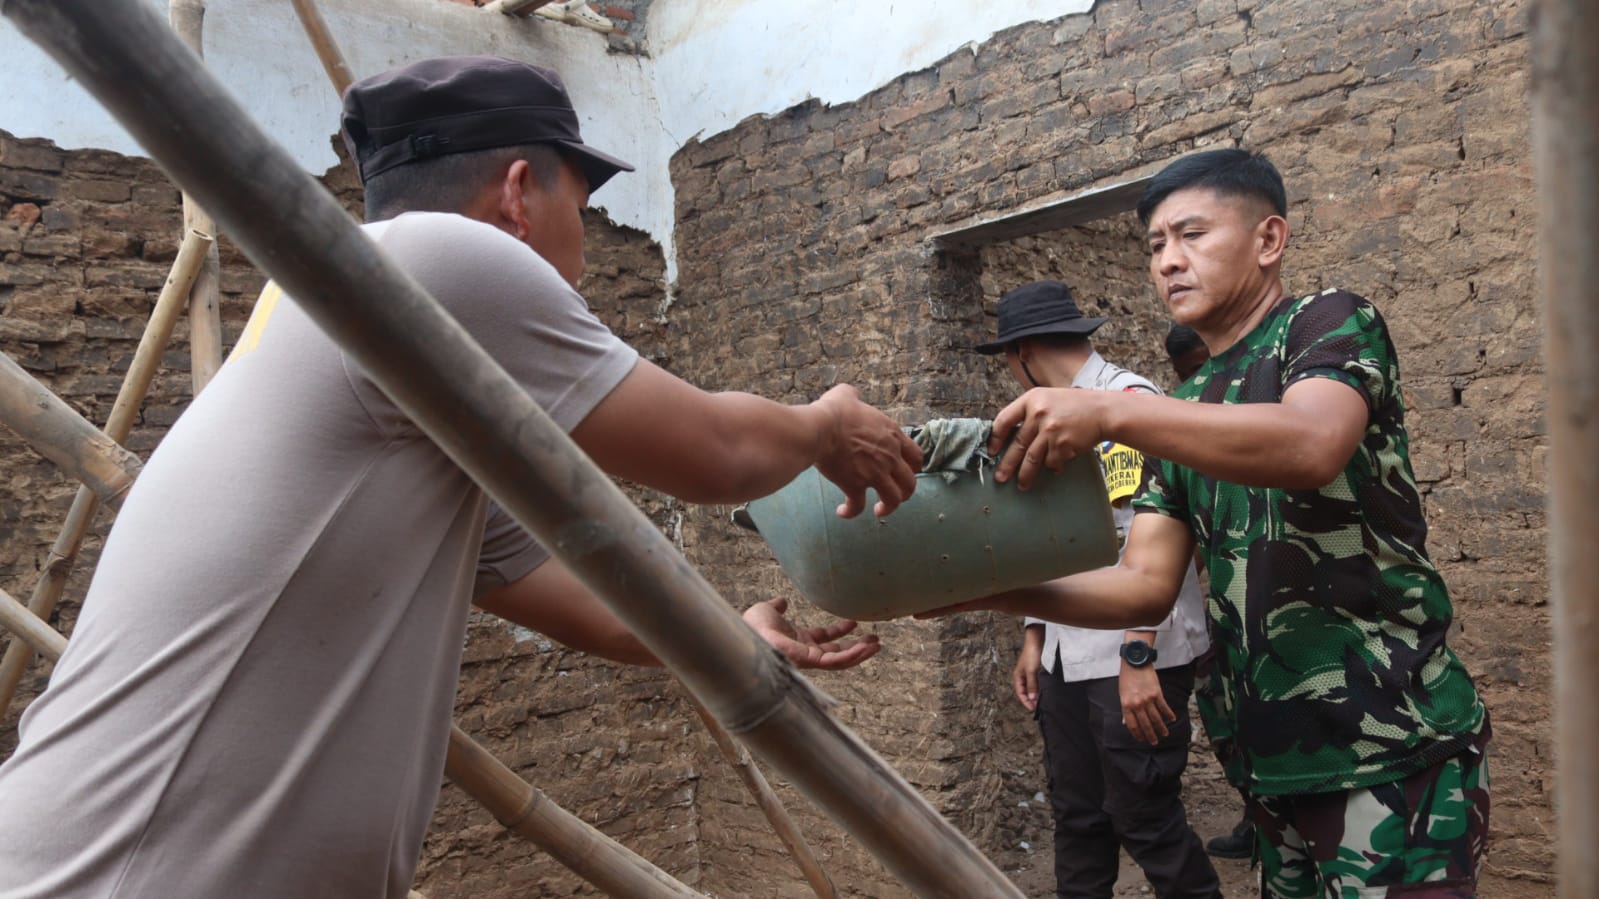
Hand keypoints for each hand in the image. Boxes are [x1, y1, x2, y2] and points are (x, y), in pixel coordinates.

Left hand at [743, 597, 881, 669]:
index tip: (855, 623)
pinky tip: (867, 648)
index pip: (825, 640)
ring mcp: (808, 659)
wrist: (747, 630)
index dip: (840, 631)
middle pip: (837, 654)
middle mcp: (805, 653)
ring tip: (878, 645)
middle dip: (857, 649)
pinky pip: (835, 662)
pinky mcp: (809, 661)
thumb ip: (777, 607)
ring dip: (860, 654)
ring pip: (840, 661)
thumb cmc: (752, 625)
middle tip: (876, 641)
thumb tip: (782, 601)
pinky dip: (852, 656)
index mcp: (798, 641)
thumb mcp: (768, 610)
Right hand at [811, 384, 922, 517]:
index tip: (903, 473)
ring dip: (888, 508)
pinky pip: (858, 506)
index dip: (913, 468)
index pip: (916, 456)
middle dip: (905, 492)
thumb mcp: (848, 394)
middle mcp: (890, 456)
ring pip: (894, 499)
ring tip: (879, 511)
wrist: (821, 428)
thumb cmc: (834, 411)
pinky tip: (843, 512)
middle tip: (893, 495)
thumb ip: (855, 396)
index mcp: (892, 435)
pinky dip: (852, 511)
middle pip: (910, 482)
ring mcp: (875, 473)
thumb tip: (850, 395)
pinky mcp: (855, 485)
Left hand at [987, 388, 1108, 490]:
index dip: (995, 438)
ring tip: (1021, 485)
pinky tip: (1056, 468)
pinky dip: (1053, 467)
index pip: (1004, 420)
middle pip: (1017, 444)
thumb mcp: (1048, 399)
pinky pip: (1051, 462)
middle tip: (1000, 478)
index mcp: (1032, 399)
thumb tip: (1011, 438)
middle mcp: (1039, 414)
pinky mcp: (1062, 445)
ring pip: (1032, 458)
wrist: (1103, 411)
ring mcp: (1050, 430)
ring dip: (1025, 474)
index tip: (991, 451)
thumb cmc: (1075, 405)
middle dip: (1007, 464)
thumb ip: (1031, 413)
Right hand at [1013, 628, 1043, 710]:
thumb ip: (1032, 685)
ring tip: (1040, 702)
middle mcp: (1022, 676)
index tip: (1032, 709)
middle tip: (1037, 707)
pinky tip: (1042, 691)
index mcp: (1018, 677)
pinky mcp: (1034, 670)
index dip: (1026, 702)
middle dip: (1030, 700)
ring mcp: (1028, 673)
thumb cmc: (1031, 654)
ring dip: (1034, 694)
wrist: (1036, 641)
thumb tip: (1032, 698)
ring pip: (1030, 687)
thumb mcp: (1031, 672)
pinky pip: (1035, 683)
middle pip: (1024, 691)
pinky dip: (1038, 688)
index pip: (1020, 693)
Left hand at [1118, 660, 1174, 744]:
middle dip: (1150, 734)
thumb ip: (1125, 709)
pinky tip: (1172, 719)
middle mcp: (1137, 704)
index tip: (1141, 739)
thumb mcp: (1122, 694)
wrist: (1135, 662)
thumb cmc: (1127, 678)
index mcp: (1126, 704)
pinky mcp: (1157, 693)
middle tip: (1154, 742)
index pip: (1132, 724)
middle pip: (1145, 724)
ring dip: (1161, 727)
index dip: (1137, 734)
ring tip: (1165, 734)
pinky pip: (1164, 707)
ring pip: (1156, 718)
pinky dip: (1168, 714)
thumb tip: (1125, 722)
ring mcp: (1148, 699)